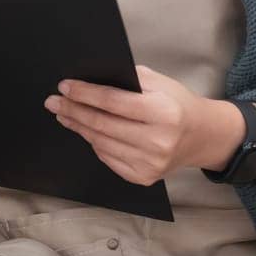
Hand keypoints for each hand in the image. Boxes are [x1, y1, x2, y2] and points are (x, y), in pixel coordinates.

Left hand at [43, 65, 219, 185]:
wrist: (202, 136)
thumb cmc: (177, 104)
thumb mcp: (159, 83)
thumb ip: (127, 79)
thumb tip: (89, 79)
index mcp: (163, 112)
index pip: (113, 102)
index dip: (85, 94)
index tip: (65, 86)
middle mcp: (158, 141)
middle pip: (102, 124)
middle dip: (73, 110)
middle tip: (53, 101)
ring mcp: (151, 163)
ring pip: (101, 143)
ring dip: (78, 127)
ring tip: (63, 114)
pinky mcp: (144, 177)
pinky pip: (107, 158)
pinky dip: (93, 143)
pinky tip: (85, 130)